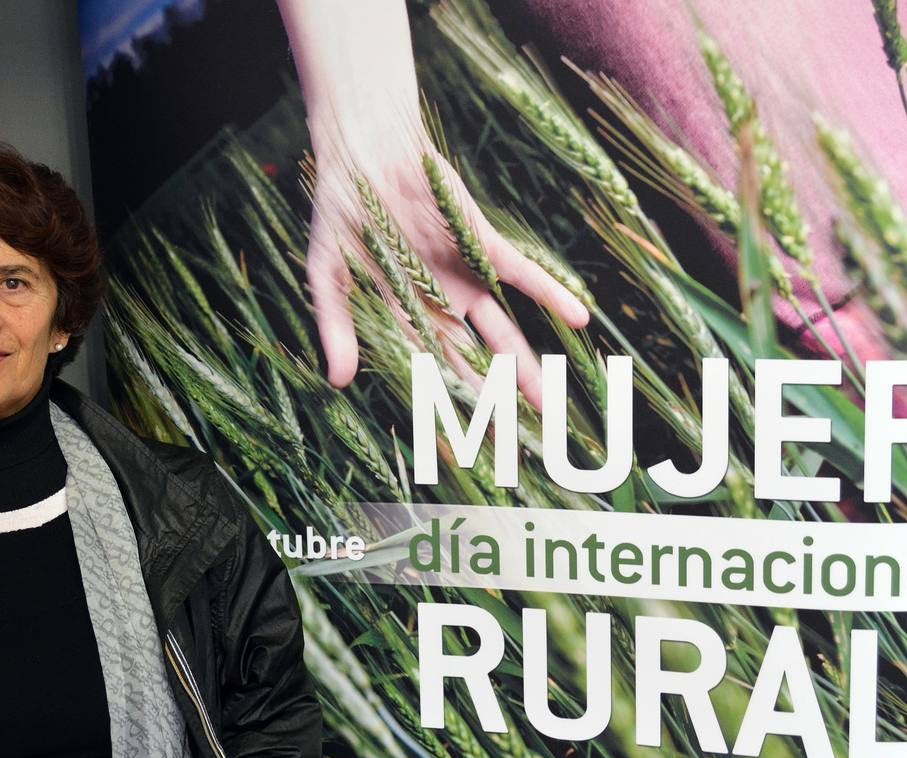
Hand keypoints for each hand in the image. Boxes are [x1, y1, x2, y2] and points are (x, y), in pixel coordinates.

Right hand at [277, 0, 588, 409]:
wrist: (365, 154)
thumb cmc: (340, 213)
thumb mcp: (327, 275)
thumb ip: (335, 326)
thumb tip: (338, 381)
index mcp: (402, 317)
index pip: (427, 376)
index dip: (442, 414)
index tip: (456, 455)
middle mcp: (440, 305)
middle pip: (471, 366)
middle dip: (491, 404)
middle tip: (513, 444)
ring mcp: (465, 278)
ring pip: (502, 333)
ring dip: (524, 367)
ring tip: (549, 403)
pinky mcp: (482, 245)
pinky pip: (523, 276)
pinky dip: (550, 296)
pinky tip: (579, 319)